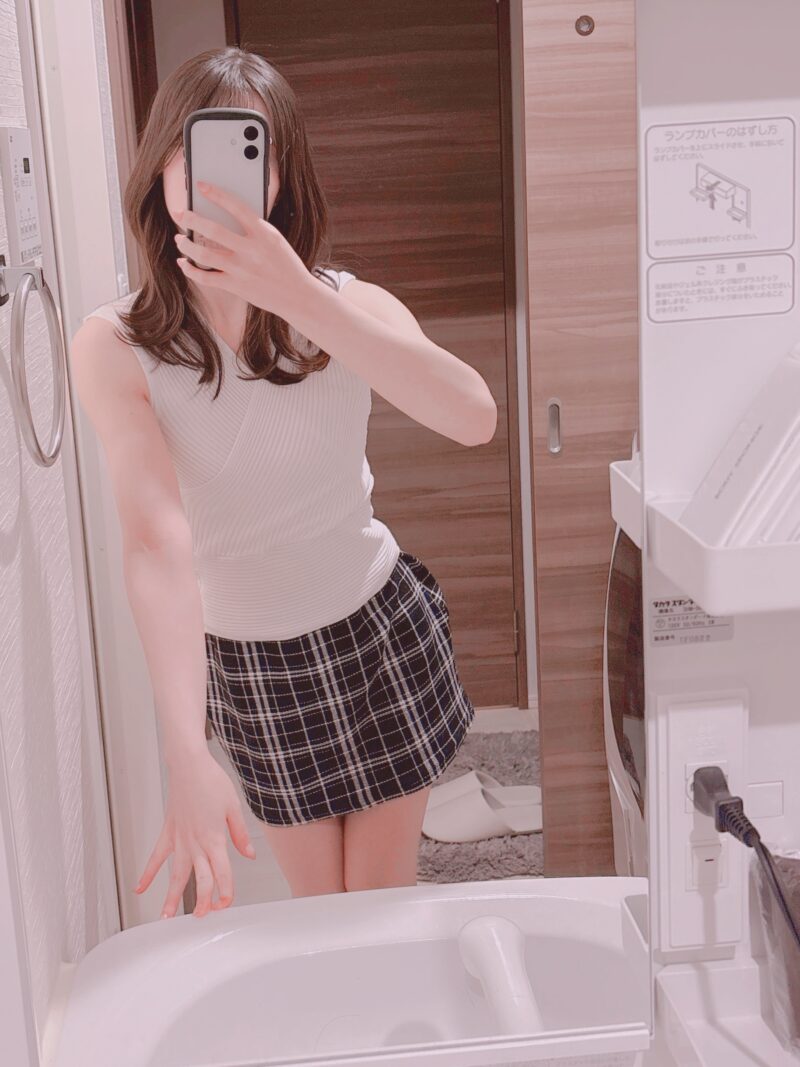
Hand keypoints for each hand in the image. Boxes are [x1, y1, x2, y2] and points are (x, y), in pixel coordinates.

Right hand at [134, 750, 256, 918]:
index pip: (222, 874)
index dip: (225, 892)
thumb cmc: (211, 781)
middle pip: (200, 879)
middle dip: (202, 901)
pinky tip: (140, 888)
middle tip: (202, 916)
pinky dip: (147, 873)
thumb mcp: (234, 807)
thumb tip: (248, 854)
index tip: (226, 903)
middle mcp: (196, 843)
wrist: (189, 765)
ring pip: (176, 874)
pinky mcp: (168, 832)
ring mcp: (180, 839)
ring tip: (166, 916)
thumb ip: (240, 835)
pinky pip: (156, 857)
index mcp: (215, 838)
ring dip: (171, 896)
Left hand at [173, 181, 314, 317]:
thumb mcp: (275, 240)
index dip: (216, 194)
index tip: (201, 186)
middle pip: (213, 230)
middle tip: (180, 213)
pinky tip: (183, 263)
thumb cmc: (286, 265)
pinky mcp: (236, 286)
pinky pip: (205, 278)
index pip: (236, 206)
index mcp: (263, 233)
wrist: (298, 295)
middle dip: (191, 219)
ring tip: (180, 238)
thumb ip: (253, 229)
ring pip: (203, 255)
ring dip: (186, 245)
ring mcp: (241, 269)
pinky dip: (190, 270)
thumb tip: (225, 218)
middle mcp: (251, 250)